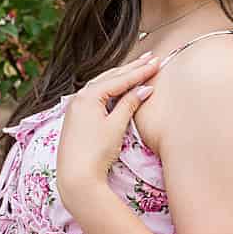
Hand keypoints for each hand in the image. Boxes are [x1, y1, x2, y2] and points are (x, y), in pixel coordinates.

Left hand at [57, 52, 159, 209]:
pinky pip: (96, 94)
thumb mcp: (116, 125)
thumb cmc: (96, 151)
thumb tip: (145, 89)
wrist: (76, 176)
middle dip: (131, 68)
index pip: (120, 80)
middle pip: (110, 77)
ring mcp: (76, 107)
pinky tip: (117, 86)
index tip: (156, 62)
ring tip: (137, 67)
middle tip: (149, 58)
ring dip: (120, 76)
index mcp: (88, 96)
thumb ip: (129, 104)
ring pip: (102, 85)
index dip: (140, 71)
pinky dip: (110, 87)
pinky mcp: (77, 117)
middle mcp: (79, 97)